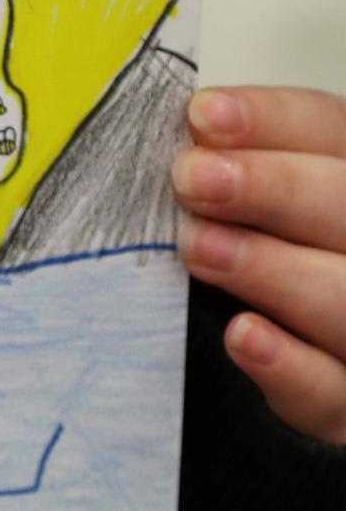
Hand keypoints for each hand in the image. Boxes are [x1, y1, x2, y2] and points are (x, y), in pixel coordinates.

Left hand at [174, 86, 345, 444]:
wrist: (301, 381)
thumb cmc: (271, 277)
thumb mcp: (258, 221)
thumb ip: (236, 178)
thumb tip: (180, 136)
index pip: (335, 134)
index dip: (276, 122)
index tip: (203, 116)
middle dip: (272, 188)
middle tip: (193, 179)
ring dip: (273, 268)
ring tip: (199, 248)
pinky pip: (334, 394)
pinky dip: (291, 366)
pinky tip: (242, 336)